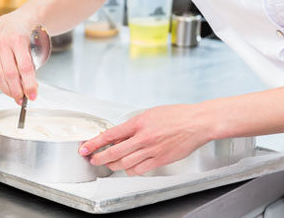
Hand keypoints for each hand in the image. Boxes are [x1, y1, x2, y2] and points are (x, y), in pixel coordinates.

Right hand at [0, 12, 39, 103]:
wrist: (14, 22)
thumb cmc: (27, 36)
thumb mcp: (34, 48)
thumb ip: (31, 68)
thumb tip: (30, 89)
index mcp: (18, 39)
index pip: (24, 67)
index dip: (29, 84)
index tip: (33, 95)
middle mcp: (2, 42)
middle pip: (10, 73)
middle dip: (17, 90)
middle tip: (23, 99)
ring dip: (7, 89)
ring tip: (16, 96)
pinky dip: (0, 82)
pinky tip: (7, 86)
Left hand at [79, 104, 215, 175]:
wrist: (198, 123)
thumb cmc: (178, 116)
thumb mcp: (151, 113)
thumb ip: (135, 124)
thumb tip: (119, 134)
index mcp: (140, 122)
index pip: (110, 134)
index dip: (94, 143)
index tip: (85, 147)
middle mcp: (144, 137)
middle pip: (114, 152)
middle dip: (99, 157)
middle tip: (93, 159)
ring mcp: (152, 150)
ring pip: (125, 163)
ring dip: (114, 165)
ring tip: (110, 163)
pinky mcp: (160, 159)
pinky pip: (139, 169)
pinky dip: (131, 170)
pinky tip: (129, 167)